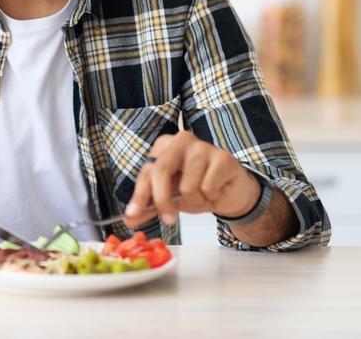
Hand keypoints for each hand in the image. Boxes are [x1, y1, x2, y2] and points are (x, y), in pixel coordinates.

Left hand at [124, 130, 260, 227]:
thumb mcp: (171, 198)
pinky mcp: (223, 157)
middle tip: (169, 220)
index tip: (132, 216)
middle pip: (161, 171)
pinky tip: (217, 190)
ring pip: (187, 186)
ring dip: (194, 200)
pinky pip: (208, 187)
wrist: (231, 193)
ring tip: (203, 195)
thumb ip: (150, 206)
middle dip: (163, 200)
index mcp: (164, 146)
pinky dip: (210, 197)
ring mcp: (203, 146)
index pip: (146, 171)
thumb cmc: (198, 190)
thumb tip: (129, 219)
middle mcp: (181, 140)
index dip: (139, 195)